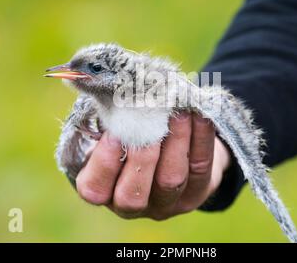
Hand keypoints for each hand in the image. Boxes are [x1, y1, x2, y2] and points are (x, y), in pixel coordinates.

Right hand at [76, 112, 230, 219]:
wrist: (171, 147)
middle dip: (141, 157)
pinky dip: (201, 137)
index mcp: (105, 191)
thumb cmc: (132, 135)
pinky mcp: (196, 192)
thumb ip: (108, 121)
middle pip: (133, 195)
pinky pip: (200, 166)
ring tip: (177, 112)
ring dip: (175, 141)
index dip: (104, 163)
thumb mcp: (111, 131)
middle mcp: (133, 205)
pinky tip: (198, 113)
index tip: (114, 133)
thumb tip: (109, 91)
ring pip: (170, 179)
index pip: (95, 190)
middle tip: (148, 122)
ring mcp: (167, 203)